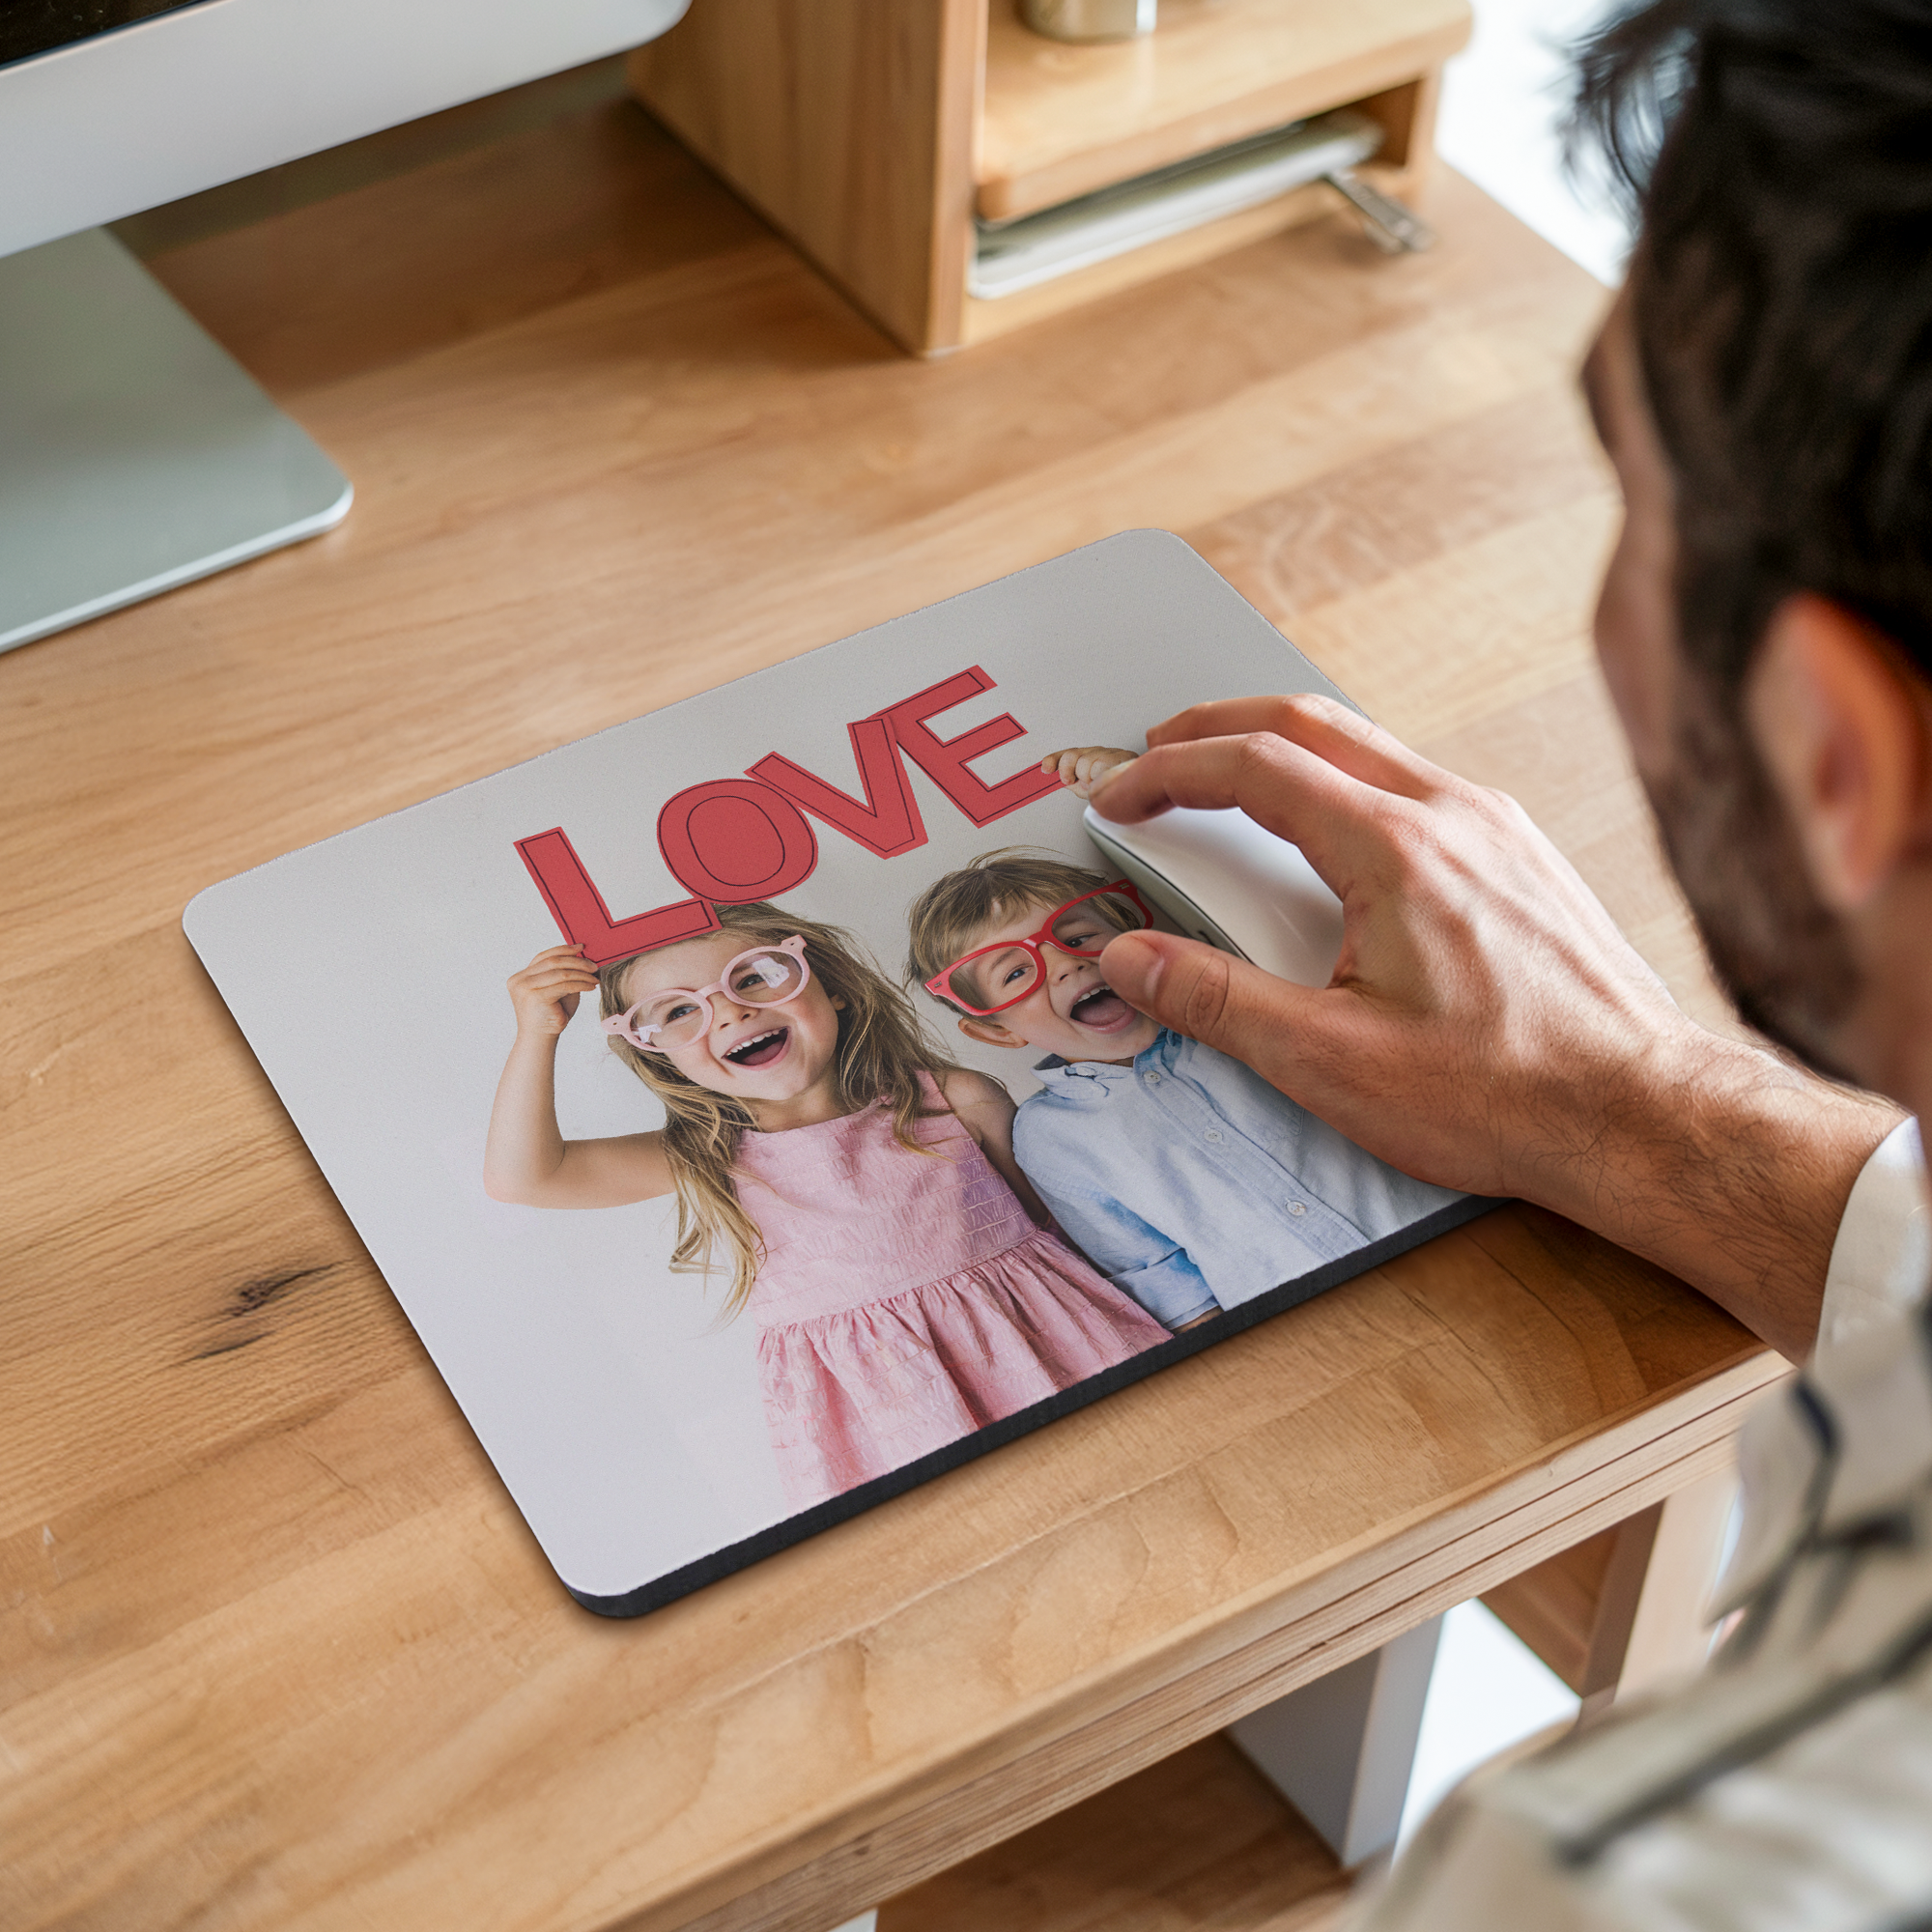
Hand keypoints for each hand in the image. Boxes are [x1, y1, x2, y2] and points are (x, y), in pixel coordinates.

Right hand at [507, 943, 596, 1038]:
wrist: (540, 1039)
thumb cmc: (551, 1015)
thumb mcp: (557, 990)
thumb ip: (563, 975)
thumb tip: (581, 958)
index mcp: (520, 977)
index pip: (543, 957)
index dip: (563, 950)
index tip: (580, 948)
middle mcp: (519, 980)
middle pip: (552, 962)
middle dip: (576, 961)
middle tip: (593, 965)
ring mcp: (525, 988)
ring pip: (560, 973)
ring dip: (581, 974)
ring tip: (594, 978)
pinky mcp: (536, 997)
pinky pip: (564, 985)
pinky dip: (580, 984)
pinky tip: (591, 987)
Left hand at [1040, 745, 1137, 799]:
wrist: (1137, 788)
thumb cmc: (1112, 788)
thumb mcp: (1085, 787)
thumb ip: (1070, 782)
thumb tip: (1055, 779)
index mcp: (1086, 756)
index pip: (1066, 754)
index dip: (1053, 759)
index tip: (1045, 768)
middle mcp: (1096, 752)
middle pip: (1072, 755)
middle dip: (1070, 771)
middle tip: (1077, 781)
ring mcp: (1109, 752)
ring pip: (1086, 762)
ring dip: (1090, 778)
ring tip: (1098, 783)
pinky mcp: (1123, 755)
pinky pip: (1102, 767)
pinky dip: (1100, 778)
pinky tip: (1106, 779)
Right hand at [1087, 695, 1897, 1356]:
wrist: (1643, 1116)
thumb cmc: (1503, 1094)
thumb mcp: (1329, 1061)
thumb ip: (1214, 1000)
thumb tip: (1126, 959)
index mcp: (1396, 849)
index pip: (1255, 767)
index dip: (1168, 772)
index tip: (1119, 796)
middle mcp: (1452, 813)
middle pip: (1310, 721)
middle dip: (1217, 725)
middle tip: (1156, 750)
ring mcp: (1495, 827)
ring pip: (1369, 744)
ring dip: (1285, 747)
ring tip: (1231, 783)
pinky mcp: (1521, 855)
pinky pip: (1415, 781)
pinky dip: (1345, 779)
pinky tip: (1332, 834)